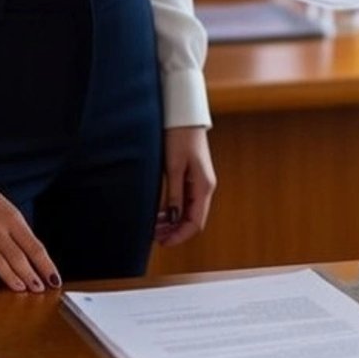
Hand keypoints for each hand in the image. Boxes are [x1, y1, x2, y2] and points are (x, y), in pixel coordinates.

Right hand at [0, 189, 58, 291]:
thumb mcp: (10, 212)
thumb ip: (21, 234)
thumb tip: (35, 258)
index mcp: (13, 220)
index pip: (34, 247)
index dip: (46, 265)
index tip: (54, 279)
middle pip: (17, 257)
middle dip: (30, 276)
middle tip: (40, 289)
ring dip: (11, 278)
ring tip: (22, 290)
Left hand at [155, 126, 216, 246]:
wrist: (184, 114)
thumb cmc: (179, 136)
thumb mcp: (173, 166)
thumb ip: (174, 194)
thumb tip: (173, 219)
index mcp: (204, 186)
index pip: (195, 223)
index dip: (180, 236)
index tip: (163, 243)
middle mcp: (205, 187)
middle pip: (193, 219)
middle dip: (175, 231)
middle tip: (154, 237)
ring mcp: (199, 182)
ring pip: (188, 211)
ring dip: (173, 222)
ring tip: (154, 227)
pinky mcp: (192, 176)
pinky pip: (185, 200)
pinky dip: (173, 210)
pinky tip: (160, 214)